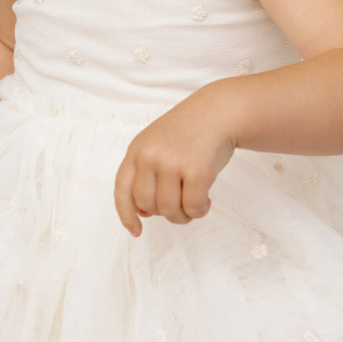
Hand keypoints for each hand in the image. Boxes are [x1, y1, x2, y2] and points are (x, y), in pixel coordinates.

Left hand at [114, 93, 235, 237]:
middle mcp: (150, 156)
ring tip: (196, 202)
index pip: (122, 190)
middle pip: (148, 205)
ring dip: (184, 215)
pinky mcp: (195, 170)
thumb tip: (143, 212)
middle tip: (181, 205)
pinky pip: (193, 207)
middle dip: (165, 213)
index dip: (127, 215)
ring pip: (169, 210)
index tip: (136, 230)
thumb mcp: (158, 146)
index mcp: (137, 150)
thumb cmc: (190, 132)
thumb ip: (147, 175)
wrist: (219, 111)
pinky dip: (200, 210)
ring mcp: (171, 162)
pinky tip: (207, 200)